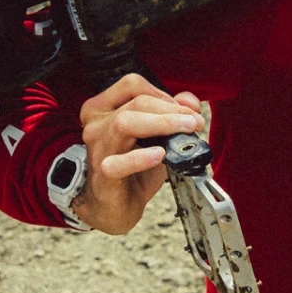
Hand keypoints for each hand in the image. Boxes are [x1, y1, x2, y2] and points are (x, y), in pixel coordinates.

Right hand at [74, 71, 208, 235]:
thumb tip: (189, 102)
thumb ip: (170, 115)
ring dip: (162, 124)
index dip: (163, 93)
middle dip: (171, 109)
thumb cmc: (130, 170)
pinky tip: (159, 155)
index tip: (186, 109)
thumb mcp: (153, 138)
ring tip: (184, 131)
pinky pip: (118, 163)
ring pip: (125, 123)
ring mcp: (98, 150)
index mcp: (104, 109)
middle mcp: (97, 125)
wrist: (112, 207)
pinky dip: (140, 157)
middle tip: (194, 122)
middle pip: (135, 102)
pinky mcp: (103, 176)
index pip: (132, 85)